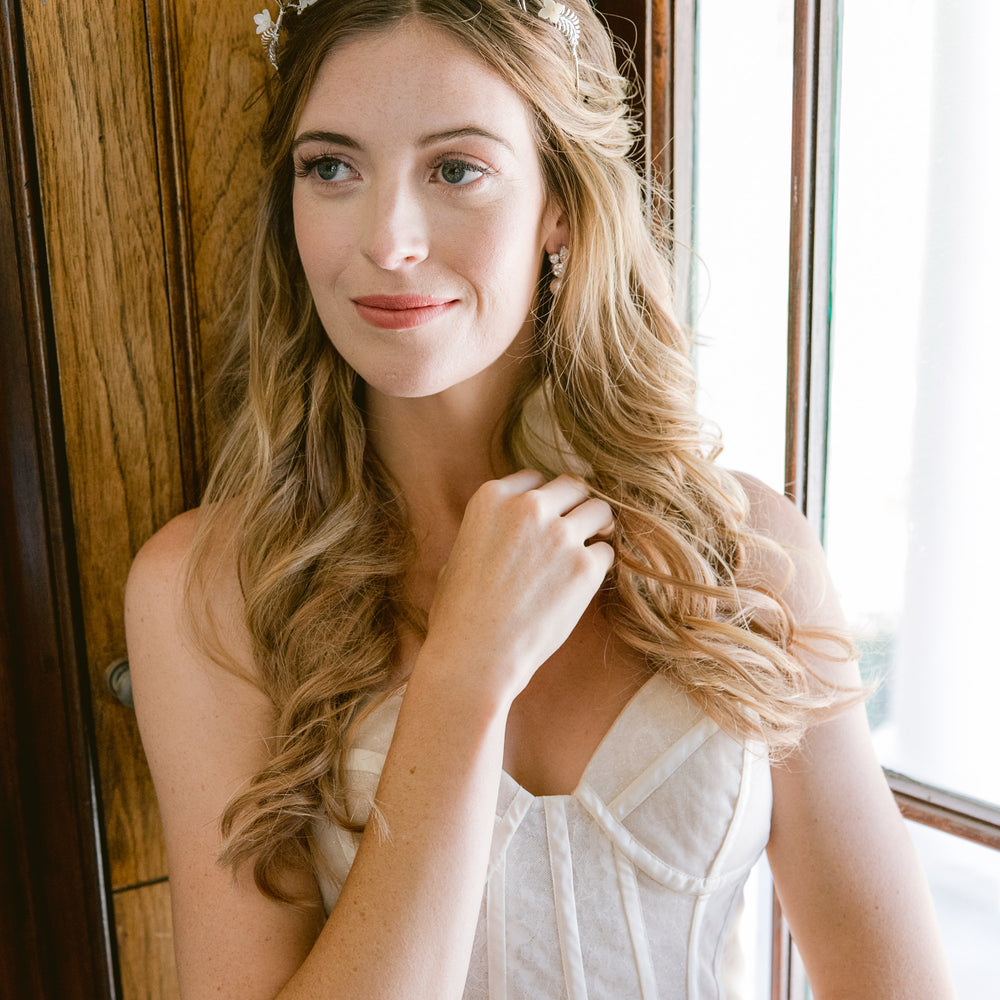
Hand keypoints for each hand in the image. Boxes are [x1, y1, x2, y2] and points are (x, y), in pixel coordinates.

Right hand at [422, 471, 614, 705]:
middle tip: (578, 529)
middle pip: (573, 486)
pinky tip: (583, 582)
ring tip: (590, 549)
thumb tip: (504, 531)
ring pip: (599, 510)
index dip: (544, 499)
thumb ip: (489, 531)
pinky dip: (599, 565)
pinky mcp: (583, 566)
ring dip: (597, 528)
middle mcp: (527, 507)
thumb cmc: (459, 613)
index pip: (534, 477)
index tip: (547, 518)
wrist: (475, 654)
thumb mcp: (459, 553)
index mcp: (492, 498)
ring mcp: (559, 535)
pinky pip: (607, 552)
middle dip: (576, 506)